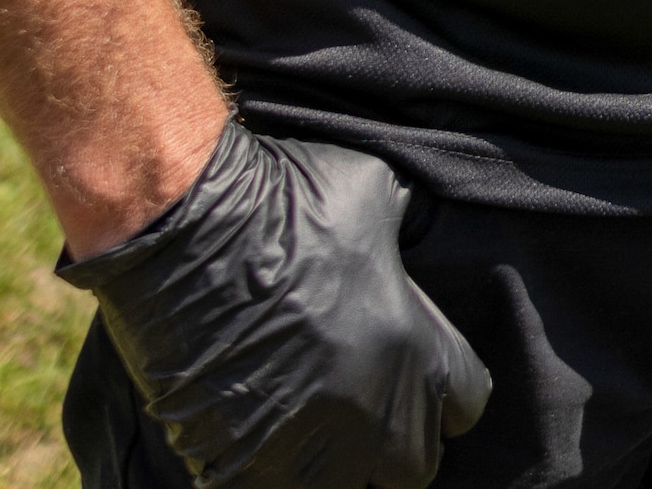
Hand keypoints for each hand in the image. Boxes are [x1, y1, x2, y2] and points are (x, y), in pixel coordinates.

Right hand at [56, 123, 491, 488]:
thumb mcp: (370, 192)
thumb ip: (398, 233)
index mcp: (418, 351)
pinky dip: (267, 469)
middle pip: (413, 465)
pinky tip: (254, 434)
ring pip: (345, 487)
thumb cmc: (279, 199)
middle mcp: (374, 413)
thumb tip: (397, 232)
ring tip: (306, 426)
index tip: (413, 373)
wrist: (184, 229)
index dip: (441, 389)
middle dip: (392, 439)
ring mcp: (309, 449)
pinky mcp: (243, 467)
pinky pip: (272, 488)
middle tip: (357, 405)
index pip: (467, 402)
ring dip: (333, 463)